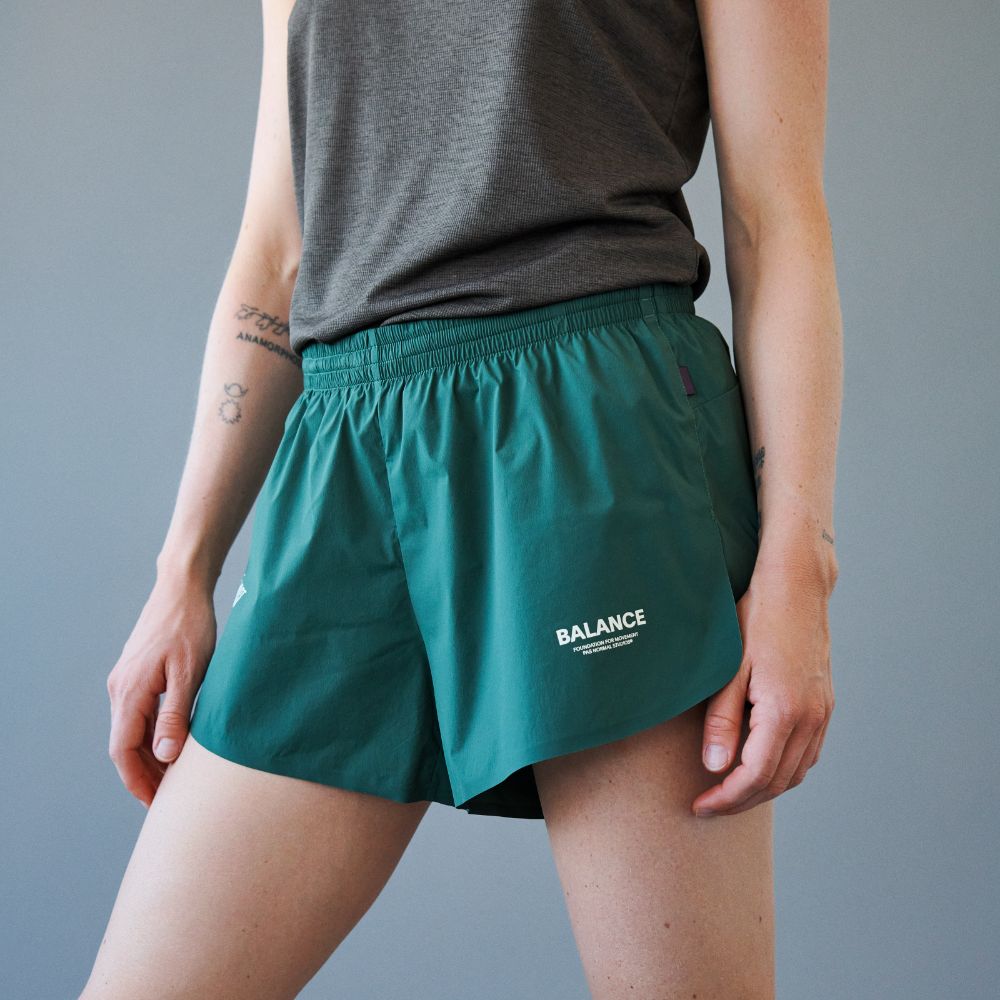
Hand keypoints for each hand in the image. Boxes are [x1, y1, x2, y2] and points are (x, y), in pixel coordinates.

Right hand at [106, 573, 216, 806]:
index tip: (156, 803)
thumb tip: (165, 756)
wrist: (182, 588)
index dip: (138, 780)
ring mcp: (127, 681)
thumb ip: (176, 715)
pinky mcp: (138, 674)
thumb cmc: (190, 626)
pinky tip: (174, 744)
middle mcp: (121, 689)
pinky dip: (153, 735)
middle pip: (125, 745)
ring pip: (132, 730)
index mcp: (129, 692)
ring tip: (175, 777)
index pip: (123, 750)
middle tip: (170, 798)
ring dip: (150, 755)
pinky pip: (140, 714)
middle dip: (145, 774)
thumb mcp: (190, 673)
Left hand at [691, 556, 835, 815]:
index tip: (699, 805)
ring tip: (729, 791)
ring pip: (796, 773)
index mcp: (784, 711)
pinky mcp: (824, 705)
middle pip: (777, 782)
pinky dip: (783, 770)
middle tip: (708, 805)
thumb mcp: (730, 669)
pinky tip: (759, 766)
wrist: (796, 588)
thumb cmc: (757, 619)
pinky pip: (807, 754)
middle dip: (741, 800)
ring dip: (763, 789)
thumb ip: (723, 721)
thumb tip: (715, 767)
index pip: (755, 776)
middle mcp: (810, 718)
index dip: (726, 798)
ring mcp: (822, 713)